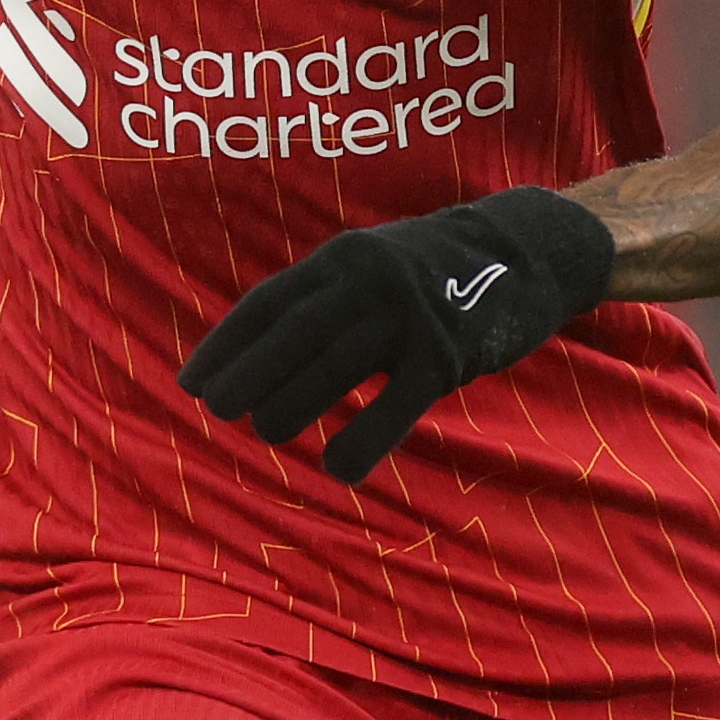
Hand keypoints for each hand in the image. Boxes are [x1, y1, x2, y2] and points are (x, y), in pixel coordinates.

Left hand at [177, 186, 613, 483]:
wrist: (527, 251)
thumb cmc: (435, 269)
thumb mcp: (372, 263)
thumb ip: (325, 297)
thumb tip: (261, 353)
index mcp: (342, 258)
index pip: (269, 303)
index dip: (227, 344)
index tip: (191, 381)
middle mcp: (367, 280)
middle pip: (293, 332)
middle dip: (249, 373)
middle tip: (218, 410)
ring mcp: (409, 314)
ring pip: (335, 366)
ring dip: (293, 403)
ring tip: (265, 432)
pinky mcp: (447, 352)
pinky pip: (397, 403)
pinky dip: (364, 438)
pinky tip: (336, 468)